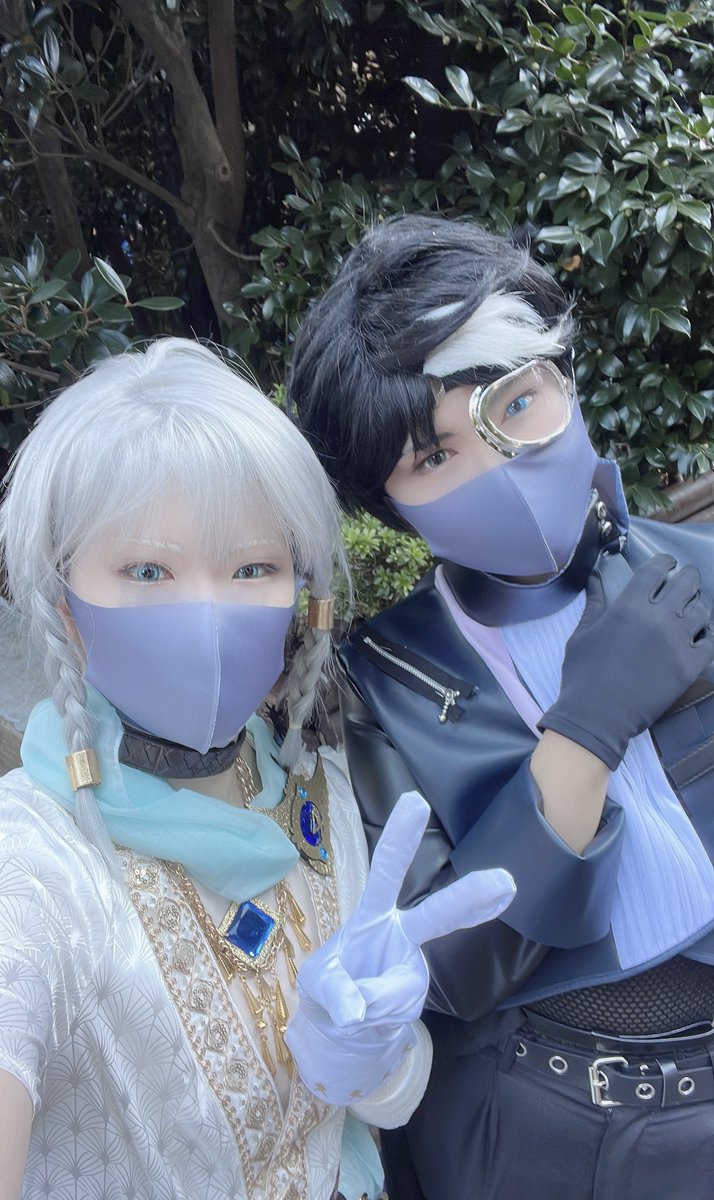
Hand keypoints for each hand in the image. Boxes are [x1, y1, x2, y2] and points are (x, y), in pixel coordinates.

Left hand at [285, 791, 514, 1105]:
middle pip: (438, 913)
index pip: (387, 871)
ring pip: (407, 985)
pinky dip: (372, 1018)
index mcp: (373, 914)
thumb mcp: (318, 984)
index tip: (416, 802)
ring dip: (379, 1000)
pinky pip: (394, 1011)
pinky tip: (364, 1015)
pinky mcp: (414, 996)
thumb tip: (356, 1010)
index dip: (401, 839)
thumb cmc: (332, 986)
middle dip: (469, 896)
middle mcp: (401, 933)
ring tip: (353, 1008)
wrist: (345, 1027)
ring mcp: (412, 966)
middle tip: (504, 881)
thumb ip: (335, 990)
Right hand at [539, 554, 713, 770]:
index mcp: (629, 606)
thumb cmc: (583, 675)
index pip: (656, 570)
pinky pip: (710, 642)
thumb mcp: (582, 635)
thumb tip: (594, 578)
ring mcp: (677, 642)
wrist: (597, 716)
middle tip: (687, 580)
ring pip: (702, 610)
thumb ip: (594, 604)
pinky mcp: (689, 666)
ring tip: (693, 609)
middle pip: (686, 583)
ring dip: (698, 605)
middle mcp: (658, 618)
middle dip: (688, 577)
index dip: (665, 562)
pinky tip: (699, 637)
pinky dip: (706, 636)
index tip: (667, 563)